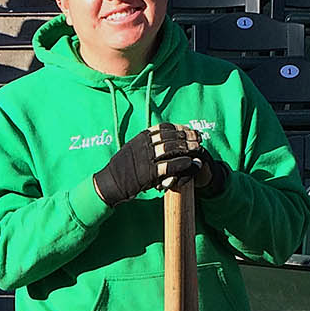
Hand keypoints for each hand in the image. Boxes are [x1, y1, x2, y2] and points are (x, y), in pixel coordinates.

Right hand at [92, 124, 208, 204]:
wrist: (110, 183)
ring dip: (187, 148)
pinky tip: (191, 163)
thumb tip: (159, 138)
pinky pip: (168, 166)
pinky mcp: (147, 173)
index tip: (190, 130)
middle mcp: (143, 145)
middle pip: (170, 136)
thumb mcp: (132, 149)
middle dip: (187, 136)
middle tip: (199, 139)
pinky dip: (181, 164)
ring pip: (170, 148)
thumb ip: (146, 143)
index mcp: (141, 138)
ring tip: (198, 149)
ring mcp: (145, 158)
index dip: (180, 128)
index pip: (164, 127)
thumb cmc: (122, 168)